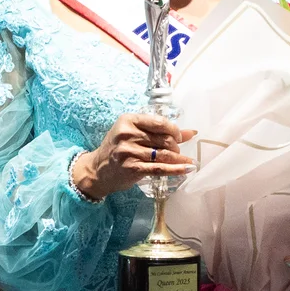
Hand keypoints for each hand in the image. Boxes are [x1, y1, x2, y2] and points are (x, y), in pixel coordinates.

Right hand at [70, 113, 196, 200]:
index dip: (174, 130)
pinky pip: (160, 168)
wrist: (98, 169)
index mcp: (128, 120)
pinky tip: (187, 169)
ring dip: (179, 159)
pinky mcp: (132, 168)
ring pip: (163, 155)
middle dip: (176, 146)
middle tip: (178, 152)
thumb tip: (191, 132)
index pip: (159, 122)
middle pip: (164, 139)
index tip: (179, 136)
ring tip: (189, 161)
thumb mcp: (134, 134)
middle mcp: (128, 134)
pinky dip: (176, 169)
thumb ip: (160, 131)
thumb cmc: (118, 149)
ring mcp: (129, 152)